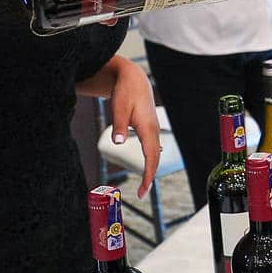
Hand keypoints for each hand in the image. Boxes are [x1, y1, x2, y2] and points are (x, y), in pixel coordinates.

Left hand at [98, 56, 161, 197]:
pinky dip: (149, 160)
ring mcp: (153, 129)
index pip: (151, 156)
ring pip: (154, 154)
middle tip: (141, 194)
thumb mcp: (119, 107)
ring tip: (143, 185)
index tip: (144, 190)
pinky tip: (144, 166)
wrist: (134, 79)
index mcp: (147, 128)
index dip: (148, 174)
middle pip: (155, 158)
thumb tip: (116, 143)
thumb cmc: (126, 91)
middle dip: (150, 177)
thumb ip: (118, 125)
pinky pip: (152, 148)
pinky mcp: (149, 128)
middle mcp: (153, 130)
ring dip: (150, 169)